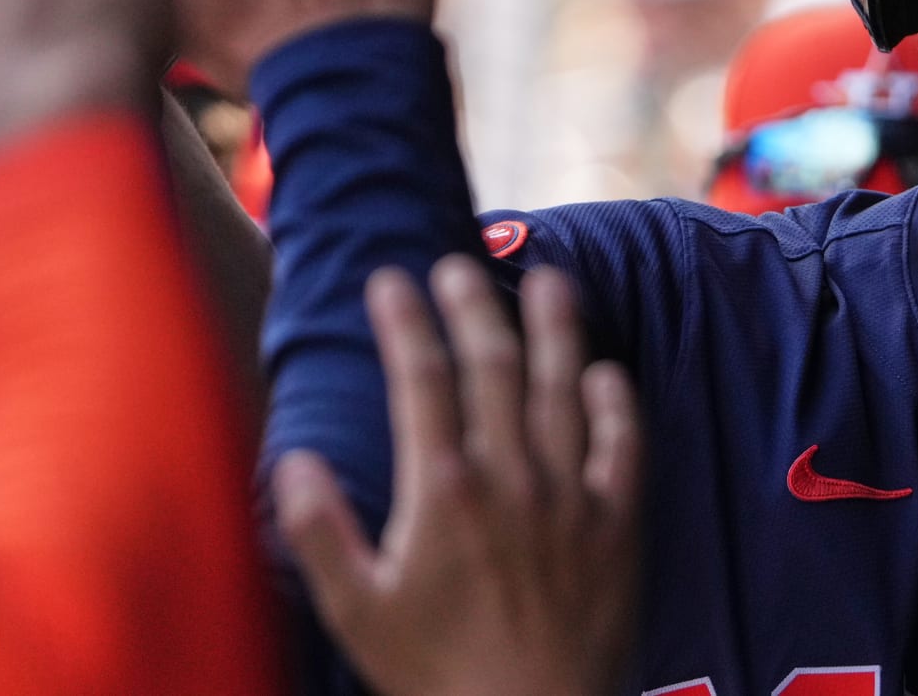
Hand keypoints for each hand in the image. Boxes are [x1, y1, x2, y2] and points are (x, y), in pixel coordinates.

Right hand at [276, 259, 642, 695]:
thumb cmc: (437, 677)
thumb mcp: (357, 612)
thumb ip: (319, 532)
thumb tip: (294, 457)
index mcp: (443, 491)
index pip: (421, 380)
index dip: (405, 322)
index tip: (390, 278)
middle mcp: (511, 478)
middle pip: (493, 366)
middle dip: (472, 305)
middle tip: (456, 263)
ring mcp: (571, 497)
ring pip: (564, 389)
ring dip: (555, 328)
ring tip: (549, 279)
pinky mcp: (617, 526)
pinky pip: (623, 447)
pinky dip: (616, 403)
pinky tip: (605, 369)